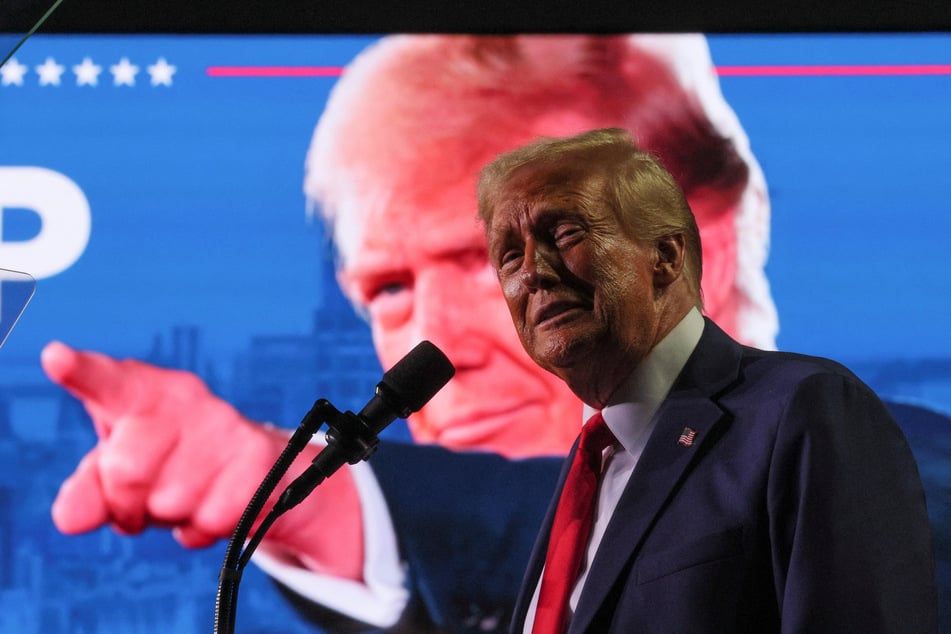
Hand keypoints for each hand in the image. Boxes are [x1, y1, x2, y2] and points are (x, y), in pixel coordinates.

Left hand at [42, 341, 363, 578]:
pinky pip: (207, 520)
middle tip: (148, 497)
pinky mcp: (256, 460)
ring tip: (189, 495)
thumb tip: (70, 518)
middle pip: (125, 472)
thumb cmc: (170, 462)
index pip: (107, 380)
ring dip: (171, 517)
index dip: (80, 372)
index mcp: (143, 392)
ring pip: (168, 504)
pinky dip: (203, 527)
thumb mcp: (118, 469)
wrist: (256, 469)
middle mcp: (186, 400)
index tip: (56, 359)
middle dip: (129, 503)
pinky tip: (216, 502)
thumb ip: (87, 489)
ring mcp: (224, 427)